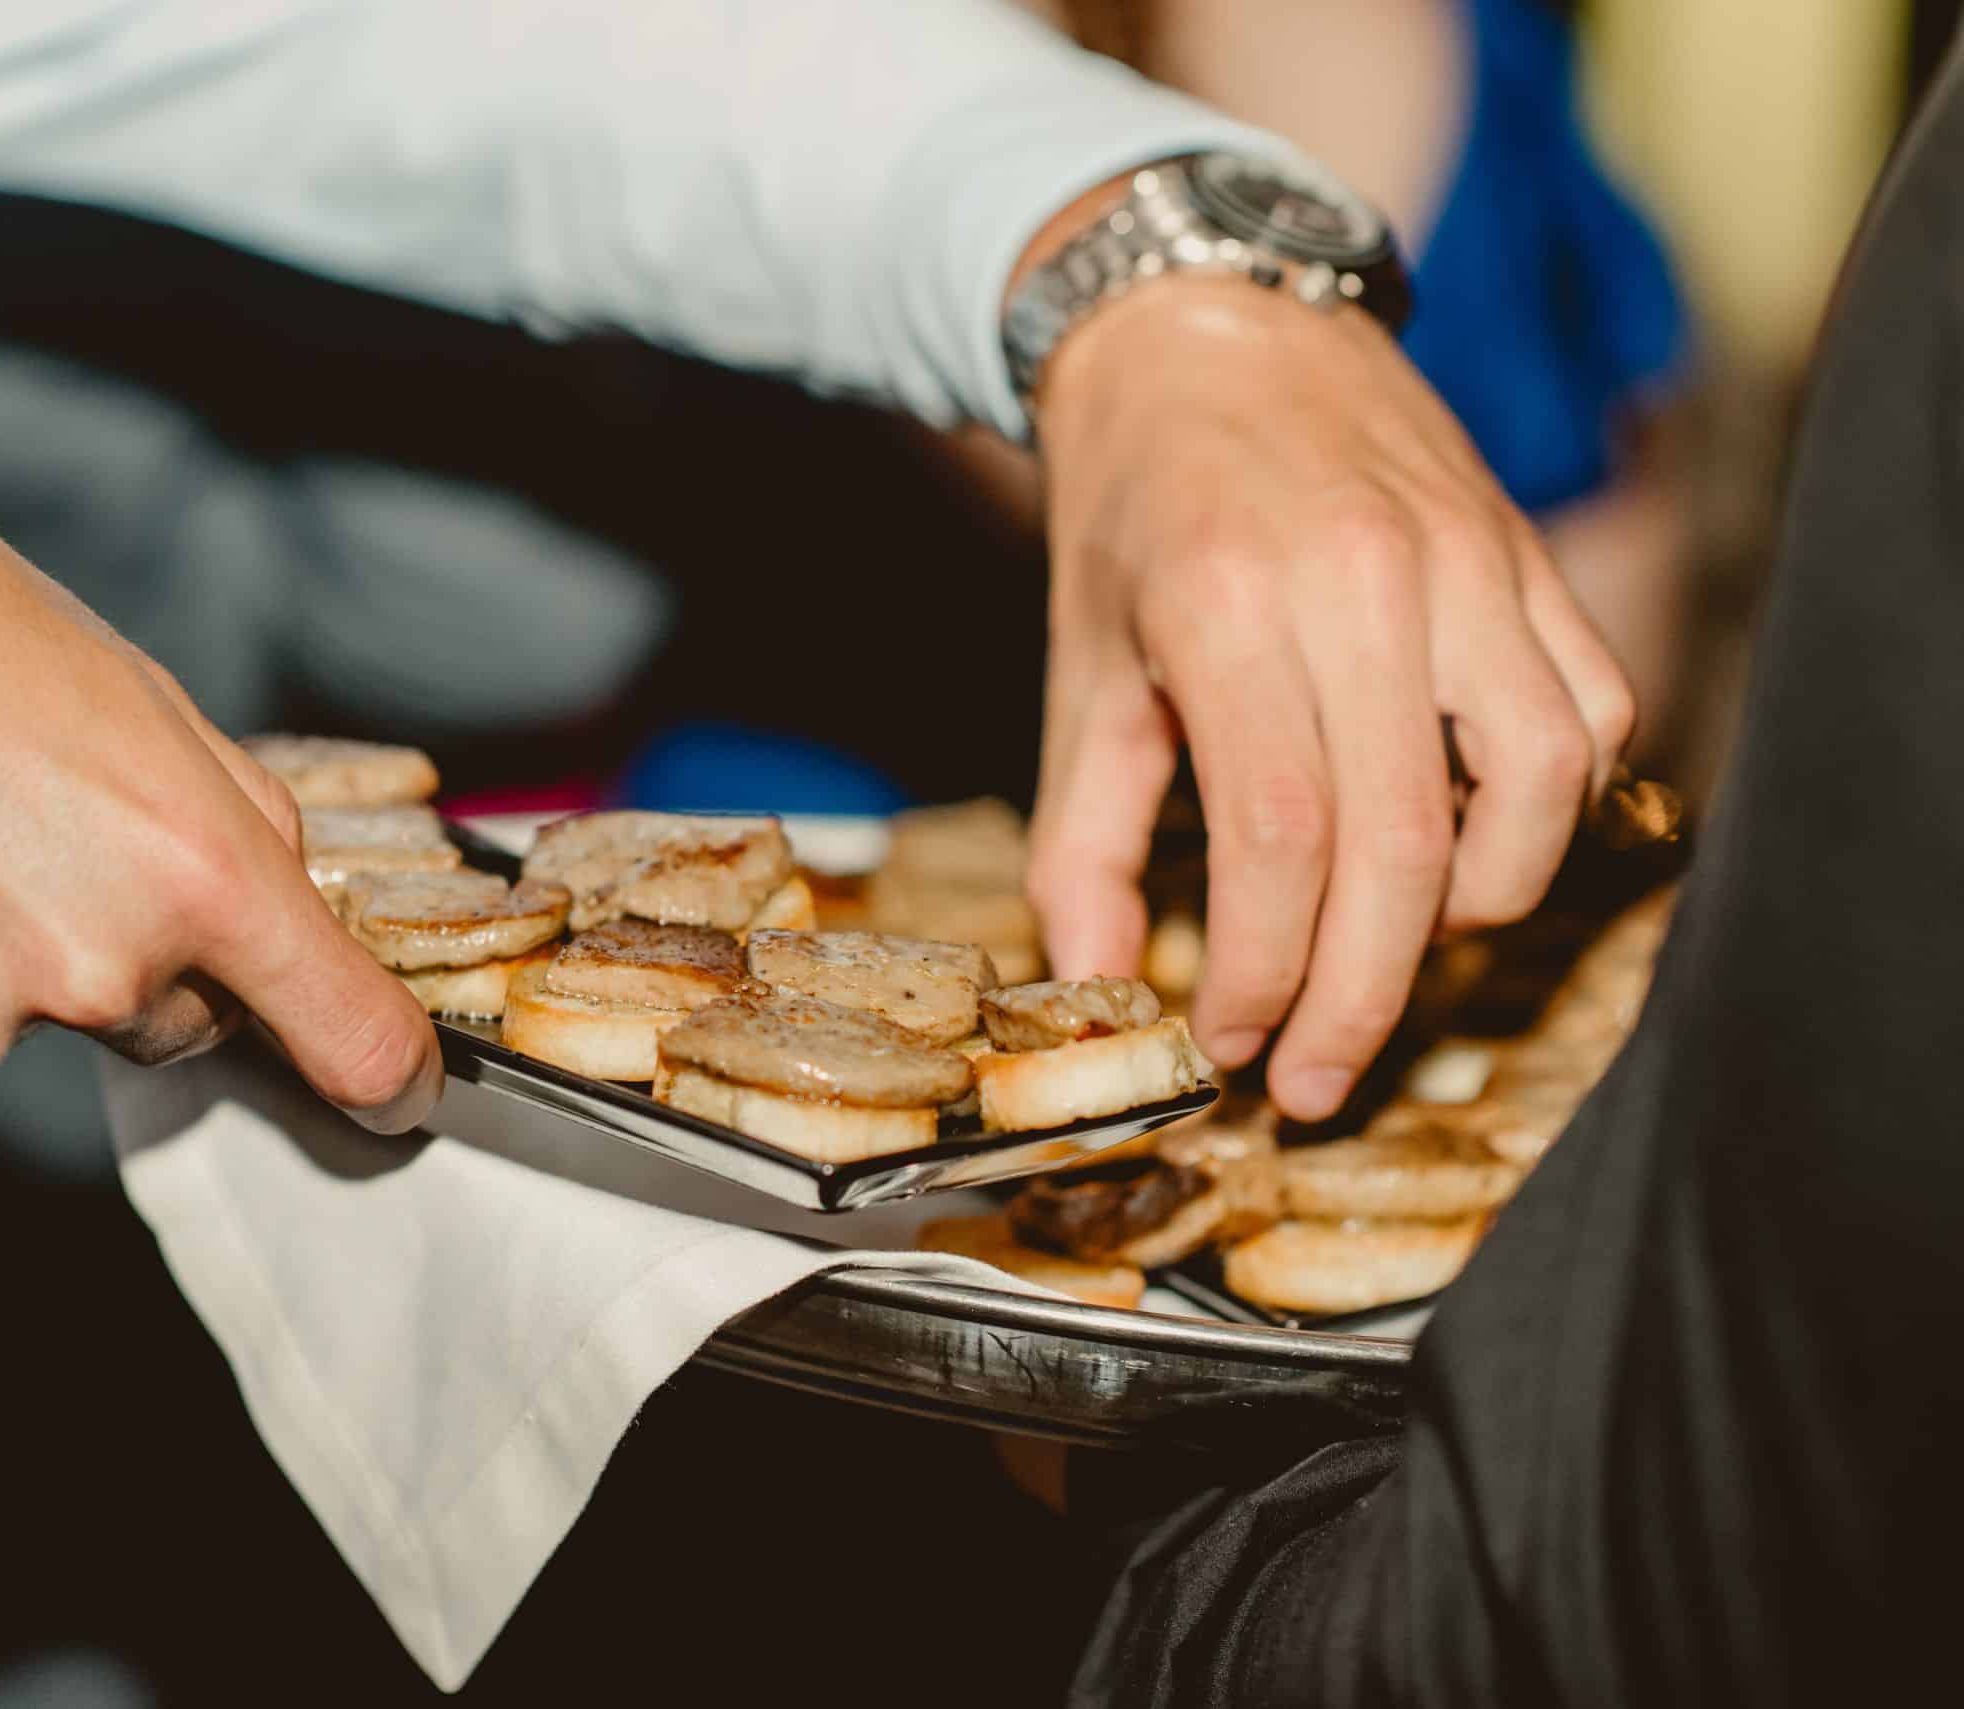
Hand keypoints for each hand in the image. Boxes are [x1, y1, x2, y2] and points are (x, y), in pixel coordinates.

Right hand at [0, 465, 442, 1132]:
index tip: (390, 1087)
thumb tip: (283, 920)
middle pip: (173, 1020)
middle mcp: (94, 969)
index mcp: (198, 873)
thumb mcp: (158, 709)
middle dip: (147, 954)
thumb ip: (241, 831)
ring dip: (15, 957)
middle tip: (54, 830)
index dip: (380, 1068)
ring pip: (40, 1022)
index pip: (343, 1033)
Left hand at [1023, 276, 1632, 1120]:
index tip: (1234, 1046)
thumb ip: (1080, 843)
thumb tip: (1097, 987)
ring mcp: (1469, 563)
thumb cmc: (1134, 516)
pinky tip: (1472, 842)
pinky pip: (1592, 709)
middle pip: (1408, 845)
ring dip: (1476, 905)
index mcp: (1230, 611)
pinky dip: (1551, 806)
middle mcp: (1367, 584)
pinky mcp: (1528, 556)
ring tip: (1397, 947)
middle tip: (1318, 1077)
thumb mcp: (1079, 675)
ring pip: (1540, 784)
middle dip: (1365, 997)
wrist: (1211, 332)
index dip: (1268, 975)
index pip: (1282, 843)